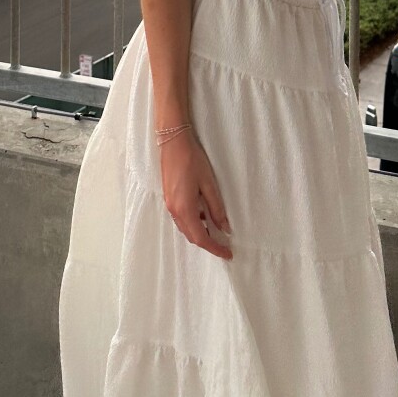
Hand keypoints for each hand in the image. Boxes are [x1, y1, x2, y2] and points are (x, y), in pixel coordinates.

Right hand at [159, 132, 232, 260]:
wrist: (173, 142)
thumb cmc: (192, 160)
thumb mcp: (209, 184)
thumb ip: (217, 208)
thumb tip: (225, 229)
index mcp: (185, 209)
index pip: (201, 238)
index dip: (215, 248)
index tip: (228, 254)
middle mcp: (174, 211)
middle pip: (192, 236)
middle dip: (208, 243)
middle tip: (224, 245)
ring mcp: (169, 204)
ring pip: (186, 228)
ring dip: (200, 233)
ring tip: (216, 229)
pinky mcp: (169, 198)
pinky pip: (181, 218)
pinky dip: (194, 222)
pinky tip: (204, 213)